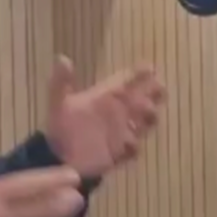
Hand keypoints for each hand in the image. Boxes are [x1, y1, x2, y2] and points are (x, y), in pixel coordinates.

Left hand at [44, 57, 164, 178]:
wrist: (57, 158)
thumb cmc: (60, 127)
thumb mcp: (58, 103)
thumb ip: (61, 82)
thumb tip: (62, 58)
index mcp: (104, 97)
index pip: (126, 81)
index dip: (139, 74)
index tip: (151, 68)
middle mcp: (116, 112)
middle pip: (143, 99)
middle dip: (154, 94)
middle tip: (159, 92)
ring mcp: (120, 132)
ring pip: (144, 122)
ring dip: (148, 118)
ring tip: (146, 118)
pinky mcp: (119, 151)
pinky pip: (133, 148)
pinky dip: (133, 146)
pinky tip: (129, 146)